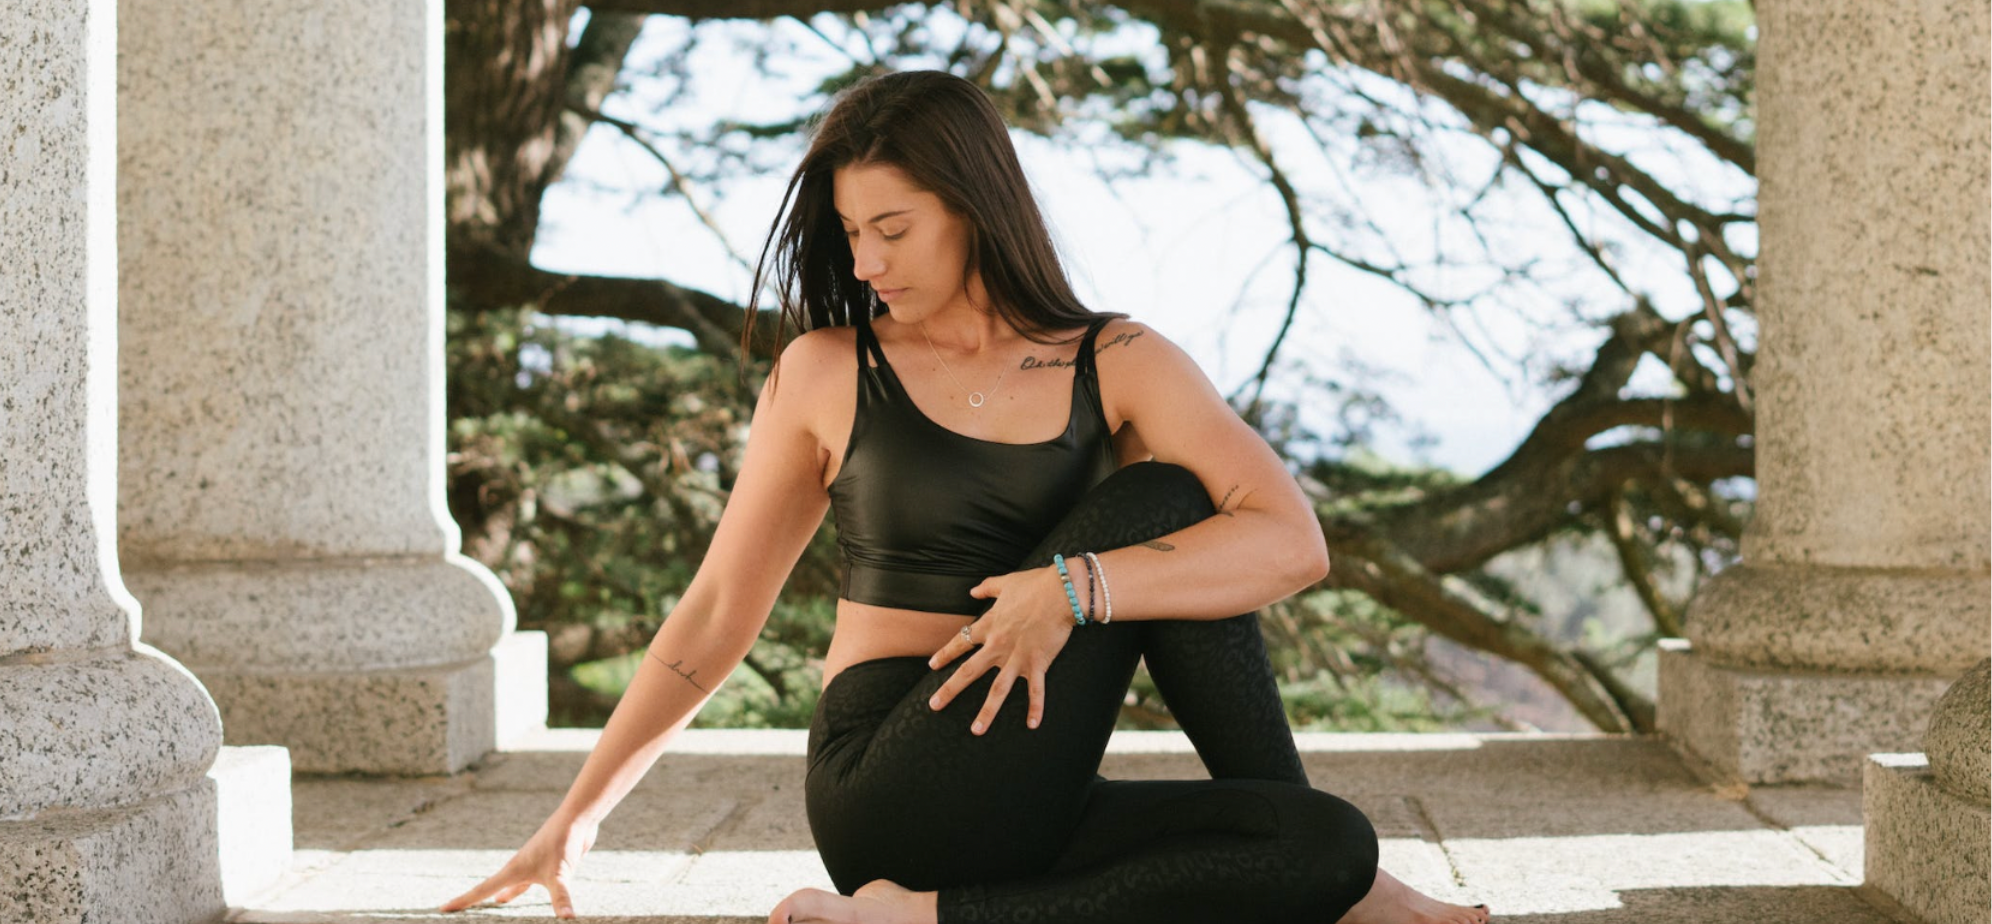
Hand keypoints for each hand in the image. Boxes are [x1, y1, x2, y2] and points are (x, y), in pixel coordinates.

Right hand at [438, 812, 599, 917]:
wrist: (577, 817)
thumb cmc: (564, 841)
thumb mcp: (560, 873)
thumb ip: (560, 897)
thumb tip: (567, 919)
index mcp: (514, 870)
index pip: (482, 890)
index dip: (462, 901)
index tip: (443, 908)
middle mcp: (519, 867)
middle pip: (491, 888)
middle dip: (476, 900)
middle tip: (458, 908)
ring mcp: (532, 865)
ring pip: (511, 885)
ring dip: (502, 894)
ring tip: (494, 904)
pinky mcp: (546, 864)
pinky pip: (528, 882)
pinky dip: (520, 891)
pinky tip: (517, 895)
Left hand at [925, 563, 1079, 733]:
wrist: (1061, 592)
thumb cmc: (1035, 585)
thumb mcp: (1006, 583)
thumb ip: (987, 588)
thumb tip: (973, 590)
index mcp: (990, 625)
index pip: (961, 642)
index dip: (945, 654)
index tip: (932, 665)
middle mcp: (998, 645)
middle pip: (968, 672)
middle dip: (949, 690)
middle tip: (933, 706)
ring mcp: (1017, 657)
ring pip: (998, 690)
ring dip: (987, 712)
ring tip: (976, 730)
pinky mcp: (1038, 663)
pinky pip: (1035, 690)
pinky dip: (1035, 708)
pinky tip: (1032, 725)